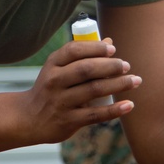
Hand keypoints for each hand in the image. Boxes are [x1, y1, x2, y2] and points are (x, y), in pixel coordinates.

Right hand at [19, 38, 139, 143]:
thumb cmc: (51, 88)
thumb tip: (109, 42)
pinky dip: (114, 109)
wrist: (29, 119)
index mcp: (52, 64)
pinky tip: (129, 105)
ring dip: (118, 84)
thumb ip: (82, 56)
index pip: (74, 50)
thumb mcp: (58, 69)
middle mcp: (55, 81)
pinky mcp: (68, 121)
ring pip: (94, 90)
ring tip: (135, 81)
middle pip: (86, 69)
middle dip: (110, 65)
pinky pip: (95, 114)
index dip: (95, 48)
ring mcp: (61, 102)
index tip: (112, 49)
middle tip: (127, 66)